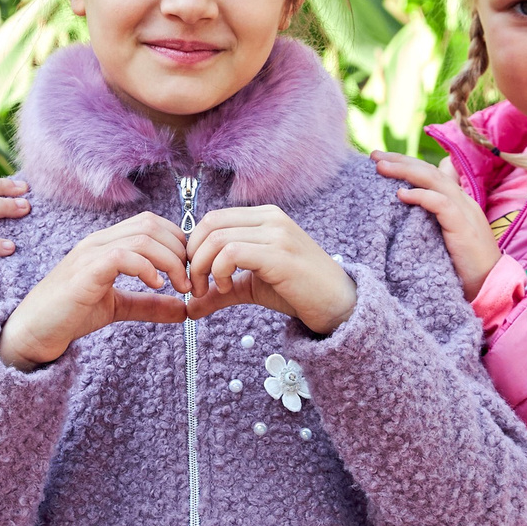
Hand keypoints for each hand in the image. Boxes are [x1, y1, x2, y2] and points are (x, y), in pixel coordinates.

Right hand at [0, 213, 191, 368]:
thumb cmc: (70, 314)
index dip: (177, 242)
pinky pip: (123, 256)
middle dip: (179, 250)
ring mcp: (90, 253)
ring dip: (170, 261)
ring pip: (142, 237)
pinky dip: (147, 268)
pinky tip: (157, 286)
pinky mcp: (85, 272)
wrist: (34, 331)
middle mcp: (98, 241)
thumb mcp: (119, 306)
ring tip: (180, 287)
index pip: (150, 223)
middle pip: (150, 224)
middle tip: (190, 281)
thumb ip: (149, 304)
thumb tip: (184, 310)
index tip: (189, 271)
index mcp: (106, 243)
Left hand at [184, 206, 356, 334]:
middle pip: (210, 225)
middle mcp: (271, 218)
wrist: (337, 304)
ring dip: (202, 268)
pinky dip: (218, 272)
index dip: (194, 247)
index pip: (213, 218)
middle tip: (195, 286)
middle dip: (193, 257)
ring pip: (217, 239)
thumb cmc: (297, 291)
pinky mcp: (279, 255)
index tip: (194, 275)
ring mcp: (277, 234)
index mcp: (264, 217)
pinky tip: (227, 288)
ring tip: (210, 290)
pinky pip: (232, 253)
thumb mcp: (251, 286)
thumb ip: (220, 290)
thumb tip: (189, 308)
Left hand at [373, 151, 499, 299]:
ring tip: (381, 167)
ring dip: (405, 171)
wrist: (489, 286)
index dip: (407, 162)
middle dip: (401, 160)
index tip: (381, 159)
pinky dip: (421, 195)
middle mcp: (463, 200)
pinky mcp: (463, 226)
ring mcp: (465, 211)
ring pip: (434, 180)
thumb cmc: (464, 266)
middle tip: (374, 155)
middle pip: (430, 170)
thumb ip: (432, 218)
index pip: (431, 172)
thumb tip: (408, 203)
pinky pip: (441, 203)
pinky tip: (401, 194)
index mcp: (459, 200)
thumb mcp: (444, 236)